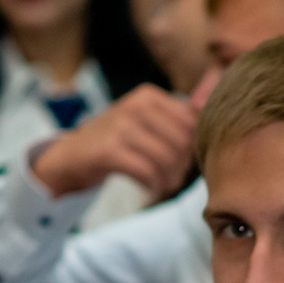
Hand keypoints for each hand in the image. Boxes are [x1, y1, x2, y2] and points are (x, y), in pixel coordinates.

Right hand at [30, 84, 196, 198]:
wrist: (72, 155)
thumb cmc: (117, 141)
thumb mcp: (146, 121)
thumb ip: (178, 118)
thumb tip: (211, 107)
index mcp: (149, 96)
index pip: (192, 125)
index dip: (192, 149)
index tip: (182, 162)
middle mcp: (135, 105)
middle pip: (182, 143)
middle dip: (182, 167)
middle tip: (173, 178)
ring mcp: (121, 126)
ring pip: (167, 159)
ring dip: (169, 179)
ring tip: (163, 184)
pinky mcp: (109, 149)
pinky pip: (147, 172)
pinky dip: (153, 184)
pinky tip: (148, 187)